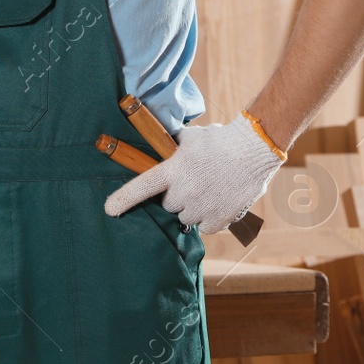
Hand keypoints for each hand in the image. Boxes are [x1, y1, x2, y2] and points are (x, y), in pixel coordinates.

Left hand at [103, 117, 283, 232]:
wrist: (254, 149)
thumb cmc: (221, 139)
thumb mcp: (190, 137)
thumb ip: (172, 146)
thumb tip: (159, 143)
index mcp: (174, 171)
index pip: (142, 187)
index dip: (123, 199)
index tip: (109, 210)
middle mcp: (184, 192)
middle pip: (168, 204)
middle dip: (176, 196)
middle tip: (192, 182)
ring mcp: (202, 207)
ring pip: (186, 217)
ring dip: (193, 207)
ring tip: (209, 189)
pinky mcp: (219, 219)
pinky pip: (206, 227)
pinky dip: (210, 218)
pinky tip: (219, 200)